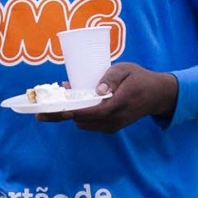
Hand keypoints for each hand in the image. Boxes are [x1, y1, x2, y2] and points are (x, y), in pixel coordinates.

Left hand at [39, 63, 178, 131]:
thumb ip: (111, 78)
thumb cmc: (139, 78)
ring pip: (83, 124)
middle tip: (41, 109)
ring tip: (58, 100)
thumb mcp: (126, 69)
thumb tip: (98, 90)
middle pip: (82, 121)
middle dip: (62, 114)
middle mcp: (114, 119)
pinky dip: (79, 115)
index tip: (53, 110)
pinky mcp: (110, 127)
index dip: (70, 112)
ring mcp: (112, 126)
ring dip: (70, 114)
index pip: (90, 112)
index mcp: (118, 103)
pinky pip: (89, 124)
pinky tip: (73, 103)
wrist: (157, 95)